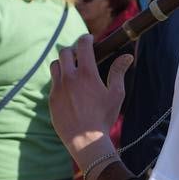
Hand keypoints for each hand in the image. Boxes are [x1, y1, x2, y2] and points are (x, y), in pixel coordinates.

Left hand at [50, 35, 131, 161]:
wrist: (85, 140)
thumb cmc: (104, 117)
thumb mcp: (116, 94)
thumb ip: (119, 72)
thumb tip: (127, 56)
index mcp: (86, 73)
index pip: (82, 45)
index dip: (86, 39)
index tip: (89, 40)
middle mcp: (69, 78)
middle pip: (65, 52)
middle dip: (73, 50)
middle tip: (80, 56)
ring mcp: (58, 88)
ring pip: (55, 65)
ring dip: (63, 64)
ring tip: (71, 70)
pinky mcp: (52, 100)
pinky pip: (53, 83)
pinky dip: (59, 81)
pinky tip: (68, 89)